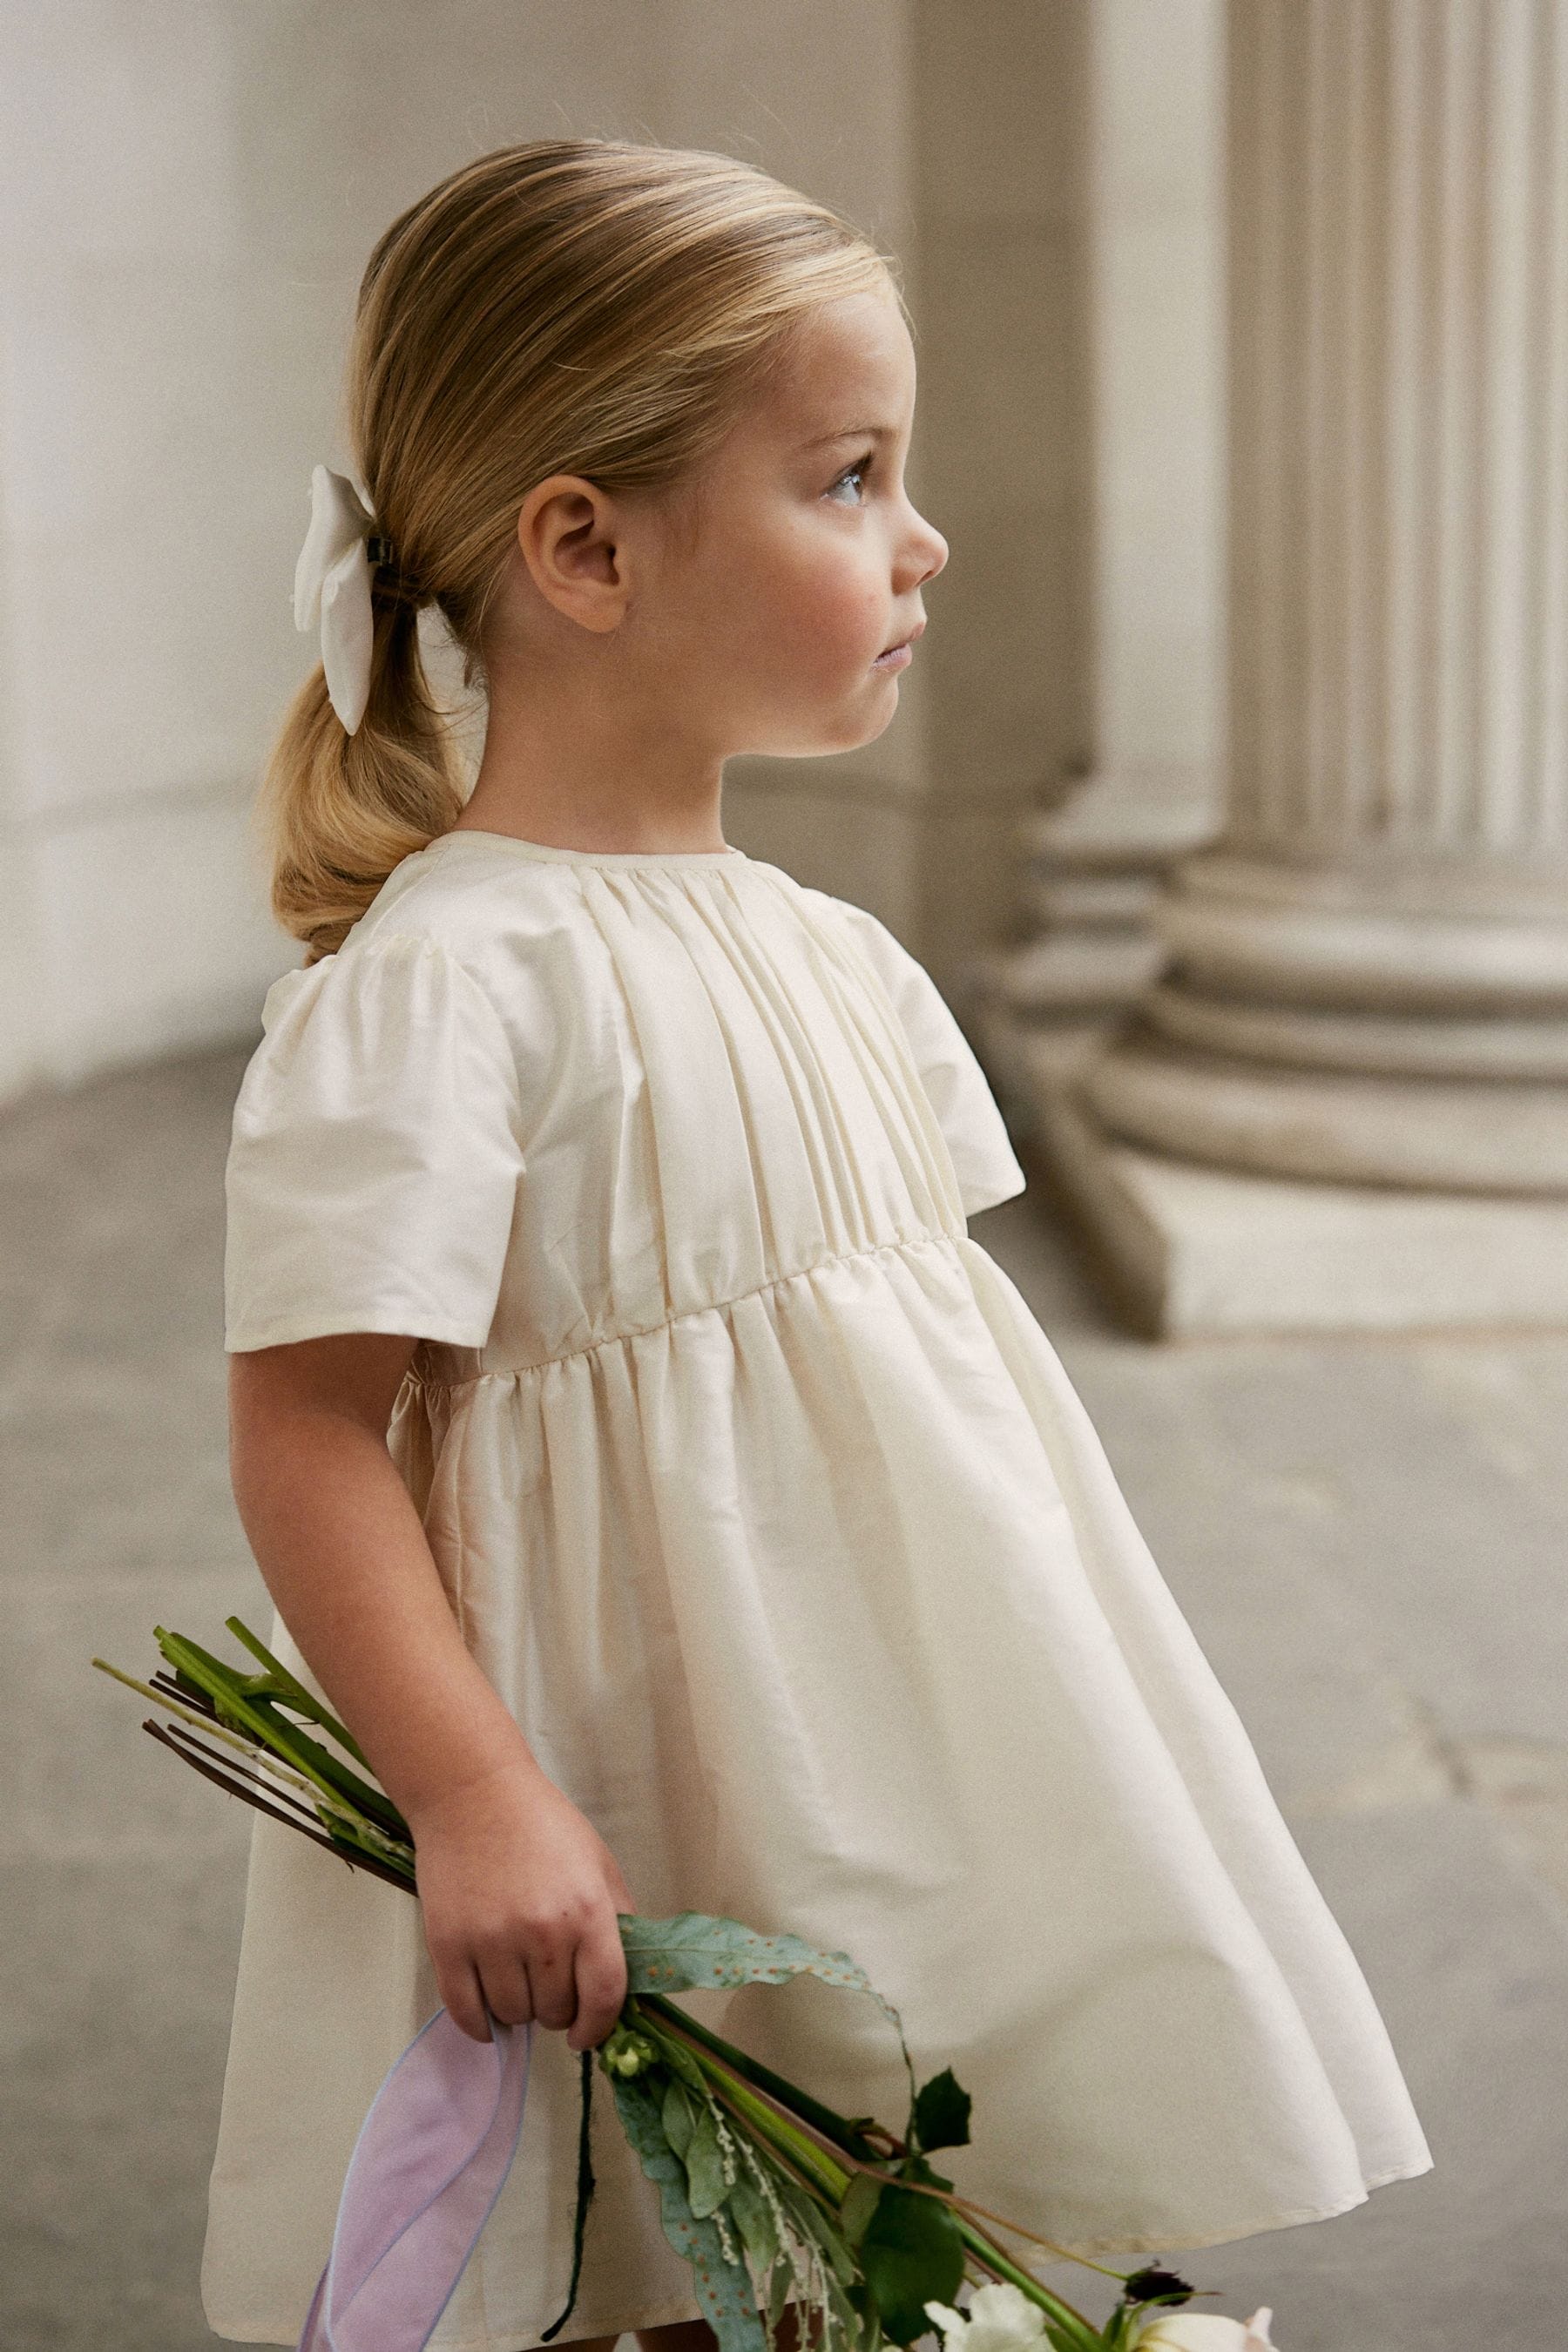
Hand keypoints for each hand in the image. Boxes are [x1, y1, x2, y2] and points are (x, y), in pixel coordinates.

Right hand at [405, 1757, 633, 2049]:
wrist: (472, 1794)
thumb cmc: (541, 1824)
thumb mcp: (598, 1863)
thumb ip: (618, 1920)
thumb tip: (628, 1979)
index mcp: (588, 1910)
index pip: (604, 1996)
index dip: (599, 2027)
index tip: (588, 2035)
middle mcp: (542, 1932)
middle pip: (555, 2011)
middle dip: (557, 2008)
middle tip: (548, 1983)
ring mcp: (491, 1941)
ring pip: (512, 2016)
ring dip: (518, 2010)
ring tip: (517, 1979)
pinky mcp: (448, 1946)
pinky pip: (467, 2013)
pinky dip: (480, 2024)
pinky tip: (488, 2008)